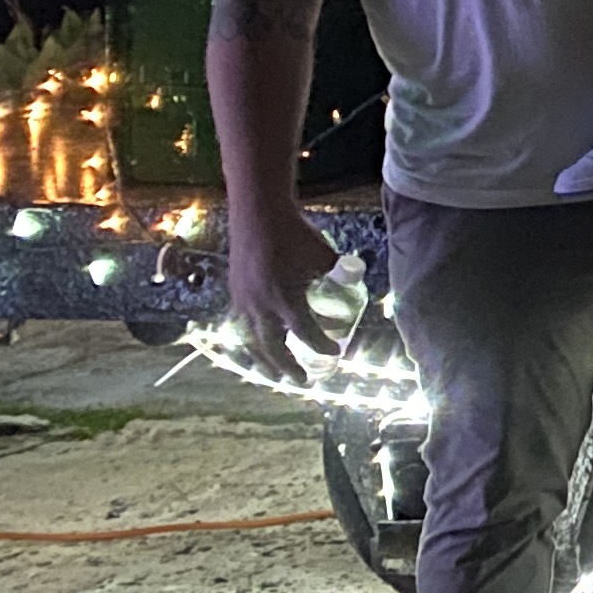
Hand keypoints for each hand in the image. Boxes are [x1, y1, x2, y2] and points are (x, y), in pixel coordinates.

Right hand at [222, 199, 340, 386]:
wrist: (259, 213)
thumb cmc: (295, 233)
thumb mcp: (324, 256)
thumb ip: (339, 275)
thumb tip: (357, 285)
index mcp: (285, 298)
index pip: (305, 333)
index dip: (321, 346)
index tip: (335, 354)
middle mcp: (260, 305)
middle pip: (272, 347)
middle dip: (286, 366)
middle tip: (302, 380)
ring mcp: (243, 300)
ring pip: (251, 339)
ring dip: (264, 359)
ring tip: (276, 373)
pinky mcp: (235, 292)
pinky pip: (241, 325)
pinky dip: (251, 339)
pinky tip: (259, 344)